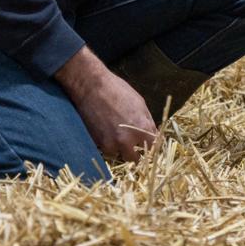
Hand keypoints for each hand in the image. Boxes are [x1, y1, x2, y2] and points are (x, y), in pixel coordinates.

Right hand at [54, 48, 158, 162]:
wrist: (90, 86)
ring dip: (119, 149)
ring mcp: (110, 144)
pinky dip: (108, 144)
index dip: (151, 146)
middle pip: (135, 159)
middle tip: (133, 145)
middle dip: (135, 153)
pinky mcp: (97, 144)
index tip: (148, 145)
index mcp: (142, 129)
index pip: (153, 147)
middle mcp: (127, 141)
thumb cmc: (117, 90)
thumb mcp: (140, 103)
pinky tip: (106, 130)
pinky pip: (106, 150)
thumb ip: (148, 122)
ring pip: (118, 155)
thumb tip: (153, 135)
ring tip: (116, 133)